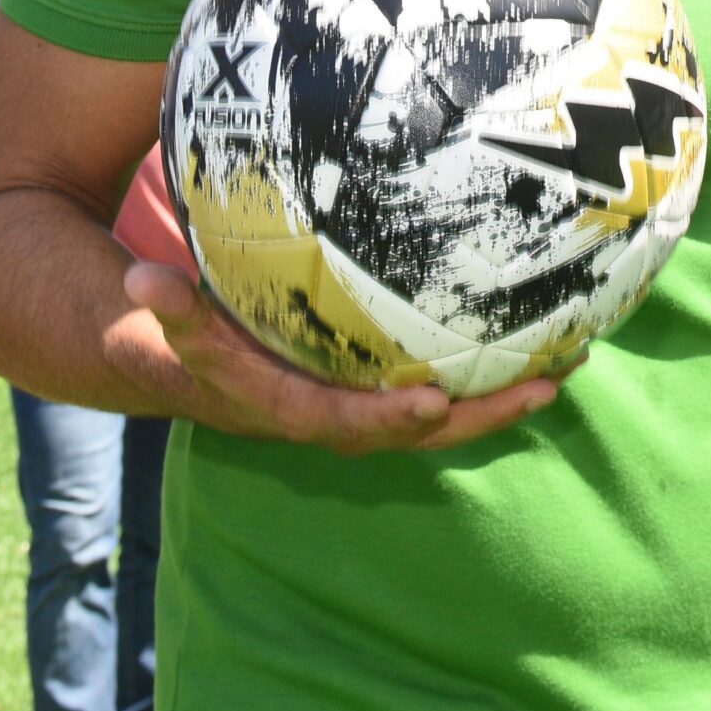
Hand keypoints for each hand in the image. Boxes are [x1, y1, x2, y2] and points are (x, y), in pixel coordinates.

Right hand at [125, 262, 570, 454]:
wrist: (198, 377)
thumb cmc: (194, 342)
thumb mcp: (174, 327)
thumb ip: (167, 307)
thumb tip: (141, 277)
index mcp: (287, 408)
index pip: (340, 422)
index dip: (384, 418)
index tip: (432, 403)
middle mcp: (332, 419)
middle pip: (415, 434)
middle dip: (477, 418)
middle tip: (538, 389)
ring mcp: (362, 411)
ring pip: (441, 420)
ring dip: (503, 400)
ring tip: (569, 368)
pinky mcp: (384, 394)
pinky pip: (446, 394)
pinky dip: (494, 378)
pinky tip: (551, 346)